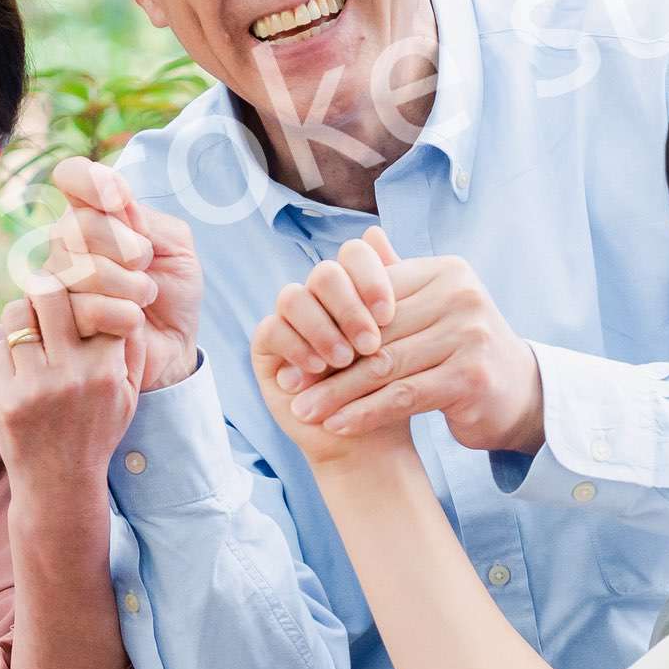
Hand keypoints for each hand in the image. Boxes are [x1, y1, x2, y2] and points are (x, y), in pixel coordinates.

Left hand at [0, 287, 137, 486]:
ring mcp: (36, 386)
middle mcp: (73, 374)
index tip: (76, 293)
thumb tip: (124, 298)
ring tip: (29, 329)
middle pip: (51, 293)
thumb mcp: (129, 394)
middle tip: (45, 297)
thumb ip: (132, 347)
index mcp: (107, 369)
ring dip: (22, 316)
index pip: (95, 300)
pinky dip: (4, 351)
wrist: (60, 484)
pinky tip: (16, 367)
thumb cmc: (96, 432)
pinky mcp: (6, 398)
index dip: (82, 290)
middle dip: (46, 289)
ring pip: (18, 314)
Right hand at [44, 155, 201, 390]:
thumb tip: (117, 205)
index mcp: (93, 214)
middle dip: (127, 248)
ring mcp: (55, 281)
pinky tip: (131, 324)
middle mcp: (66, 243)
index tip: (121, 200)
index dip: (91, 181)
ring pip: (81, 269)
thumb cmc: (172, 293)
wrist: (172, 348)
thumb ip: (148, 221)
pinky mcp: (55, 323)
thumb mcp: (176, 248)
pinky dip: (122, 316)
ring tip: (143, 300)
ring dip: (130, 287)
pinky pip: (83, 307)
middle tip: (146, 268)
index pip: (72, 175)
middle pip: (79, 225)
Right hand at [250, 236, 413, 465]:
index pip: (353, 255)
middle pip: (324, 273)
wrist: (370, 436)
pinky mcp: (267, 346)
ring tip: (344, 361)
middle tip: (370, 343)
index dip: (369, 277)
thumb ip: (396, 291)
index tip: (389, 314)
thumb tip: (377, 231)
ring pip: (293, 296)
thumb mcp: (401, 339)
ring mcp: (289, 319)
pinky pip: (272, 328)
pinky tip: (318, 369)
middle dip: (348, 306)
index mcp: (352, 286)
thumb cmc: (391, 387)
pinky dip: (298, 346)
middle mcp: (318, 297)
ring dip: (322, 329)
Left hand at [279, 236, 546, 456]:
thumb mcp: (434, 307)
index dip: (329, 325)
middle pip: (375, 334)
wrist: (519, 394)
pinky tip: (338, 426)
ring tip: (305, 412)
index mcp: (447, 271)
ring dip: (338, 394)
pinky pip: (403, 395)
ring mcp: (470, 335)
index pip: (373, 296)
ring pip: (384, 367)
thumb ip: (398, 279)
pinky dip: (365, 413)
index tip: (294, 353)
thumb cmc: (464, 349)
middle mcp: (461, 296)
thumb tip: (364, 239)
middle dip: (327, 365)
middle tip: (290, 389)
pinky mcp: (470, 376)